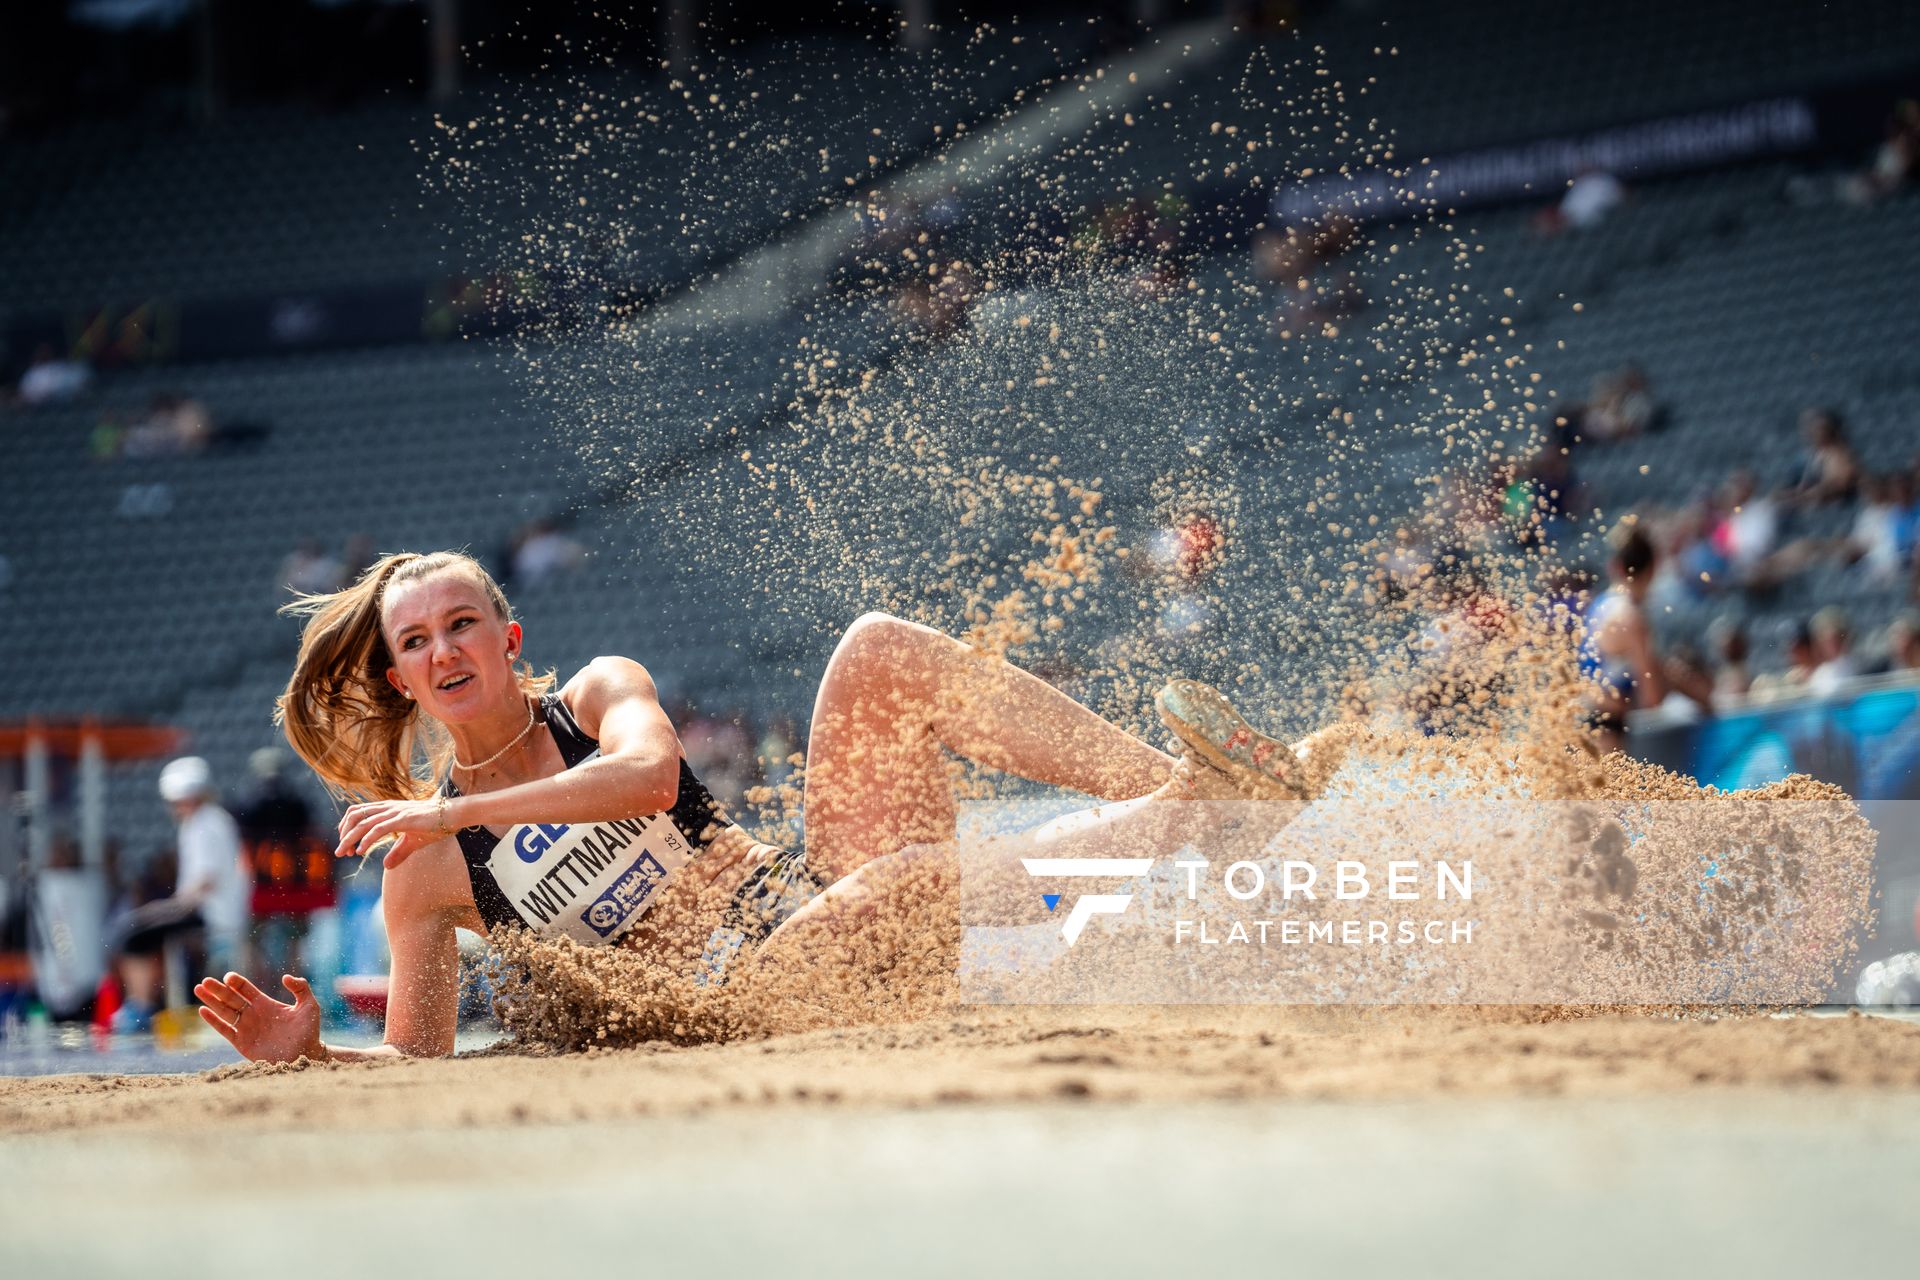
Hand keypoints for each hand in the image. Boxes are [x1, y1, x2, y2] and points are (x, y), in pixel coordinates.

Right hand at [195, 972, 323, 1063]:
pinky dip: (213, 1021)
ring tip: (198, 989)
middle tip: (205, 981)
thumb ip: (301, 988)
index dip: (237, 982)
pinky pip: (225, 1030)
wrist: (305, 1055)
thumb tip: (285, 977)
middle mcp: (253, 1014)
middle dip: (218, 990)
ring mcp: (246, 1028)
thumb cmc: (309, 1030)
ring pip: (225, 1011)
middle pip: (231, 998)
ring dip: (211, 1001)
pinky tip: (203, 1010)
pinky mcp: (242, 1043)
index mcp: (266, 1004)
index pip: (246, 989)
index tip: (228, 976)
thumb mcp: (309, 1006)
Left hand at [336, 797, 449, 867]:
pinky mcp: (402, 819)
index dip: (347, 827)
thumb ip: (398, 852)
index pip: (357, 812)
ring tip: (345, 853)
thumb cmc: (435, 825)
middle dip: (344, 834)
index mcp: (388, 809)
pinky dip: (366, 840)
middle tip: (341, 852)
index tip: (346, 844)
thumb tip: (386, 866)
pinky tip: (361, 851)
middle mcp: (388, 808)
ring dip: (349, 838)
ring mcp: (395, 812)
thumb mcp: (413, 841)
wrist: (453, 815)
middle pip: (355, 815)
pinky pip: (378, 829)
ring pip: (363, 822)